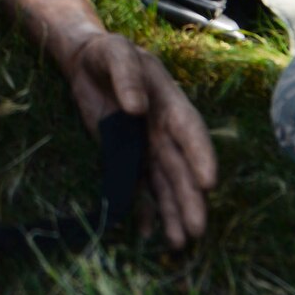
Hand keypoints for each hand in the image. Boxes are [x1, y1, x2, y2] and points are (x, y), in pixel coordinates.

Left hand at [65, 34, 216, 248]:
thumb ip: (126, 75)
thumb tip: (136, 108)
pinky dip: (143, 209)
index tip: (209, 182)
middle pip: (180, 168)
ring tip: (180, 243)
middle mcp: (163, 130)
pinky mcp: (127, 156)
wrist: (85, 62)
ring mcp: (146, 146)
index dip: (200, 156)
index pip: (189, 131)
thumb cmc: (107, 52)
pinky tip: (146, 233)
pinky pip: (139, 186)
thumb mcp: (116, 52)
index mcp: (169, 102)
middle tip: (197, 229)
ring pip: (164, 184)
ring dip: (173, 212)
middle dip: (190, 198)